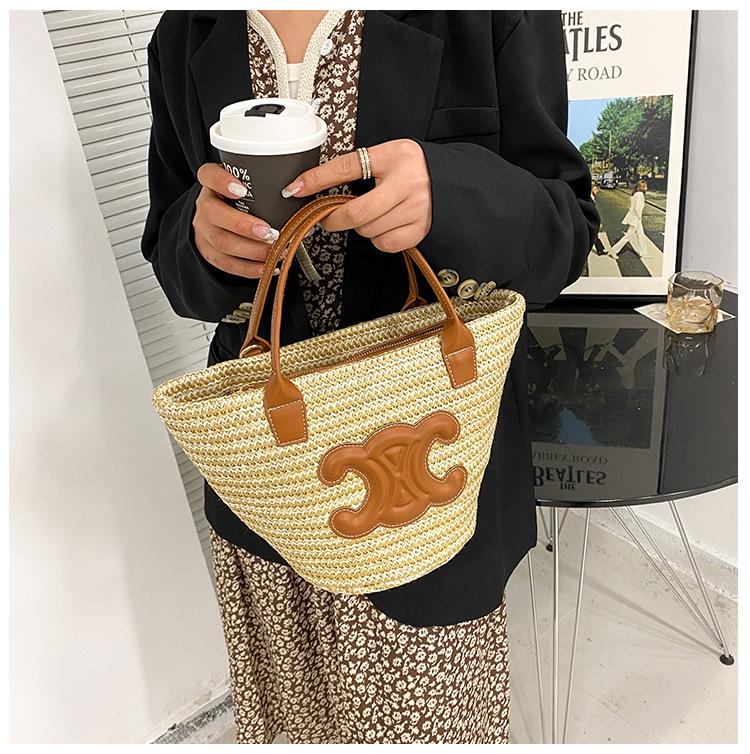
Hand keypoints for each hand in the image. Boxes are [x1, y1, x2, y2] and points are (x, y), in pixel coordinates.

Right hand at [193, 164, 280, 277]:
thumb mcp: (249, 187)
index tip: (242, 189)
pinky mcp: (208, 251)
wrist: (221, 220)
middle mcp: (204, 205)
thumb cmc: (243, 201)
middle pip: (213, 213)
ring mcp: (203, 229)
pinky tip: (265, 266)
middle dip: (244, 225)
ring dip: (250, 250)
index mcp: (211, 183)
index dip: (221, 181)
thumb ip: (264, 185)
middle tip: (270, 232)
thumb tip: (298, 190)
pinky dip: (247, 268)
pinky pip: (225, 263)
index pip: (208, 175)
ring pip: (221, 241)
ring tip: (272, 251)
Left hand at [281, 139, 431, 252]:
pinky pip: (385, 243)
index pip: (347, 167)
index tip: (295, 188)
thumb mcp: (384, 157)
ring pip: (369, 230)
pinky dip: (379, 239)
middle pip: (356, 212)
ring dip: (363, 227)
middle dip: (336, 219)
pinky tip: (386, 225)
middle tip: (329, 218)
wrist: (447, 181)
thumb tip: (310, 186)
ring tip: (374, 214)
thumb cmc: (409, 169)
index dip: (318, 180)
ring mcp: (417, 208)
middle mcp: (408, 181)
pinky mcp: (420, 229)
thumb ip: (354, 168)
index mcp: (394, 156)